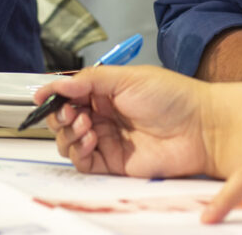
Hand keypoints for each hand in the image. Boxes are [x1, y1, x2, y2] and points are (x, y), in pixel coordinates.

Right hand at [37, 65, 213, 178]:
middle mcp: (104, 114)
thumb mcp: (128, 78)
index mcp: (106, 90)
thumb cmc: (172, 96)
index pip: (70, 93)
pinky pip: (84, 162)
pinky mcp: (114, 164)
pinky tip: (89, 140)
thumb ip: (90, 81)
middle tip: (71, 111)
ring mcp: (108, 139)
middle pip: (65, 118)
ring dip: (69, 133)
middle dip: (60, 115)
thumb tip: (58, 84)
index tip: (41, 96)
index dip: (54, 95)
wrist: (200, 127)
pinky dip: (78, 152)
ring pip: (70, 141)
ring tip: (85, 125)